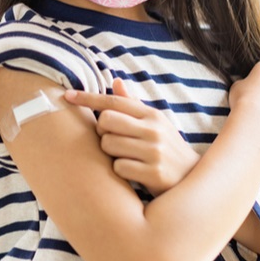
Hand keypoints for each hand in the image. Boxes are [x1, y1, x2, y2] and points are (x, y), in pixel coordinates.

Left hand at [64, 79, 200, 196]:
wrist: (192, 180)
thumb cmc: (166, 148)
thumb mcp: (155, 123)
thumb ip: (133, 104)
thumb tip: (116, 80)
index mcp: (152, 114)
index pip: (113, 101)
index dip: (87, 98)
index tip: (67, 96)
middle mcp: (154, 129)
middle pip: (106, 120)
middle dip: (102, 131)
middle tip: (111, 139)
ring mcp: (154, 151)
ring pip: (108, 144)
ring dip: (110, 153)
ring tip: (125, 157)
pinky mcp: (153, 173)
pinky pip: (118, 167)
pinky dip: (120, 171)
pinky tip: (133, 173)